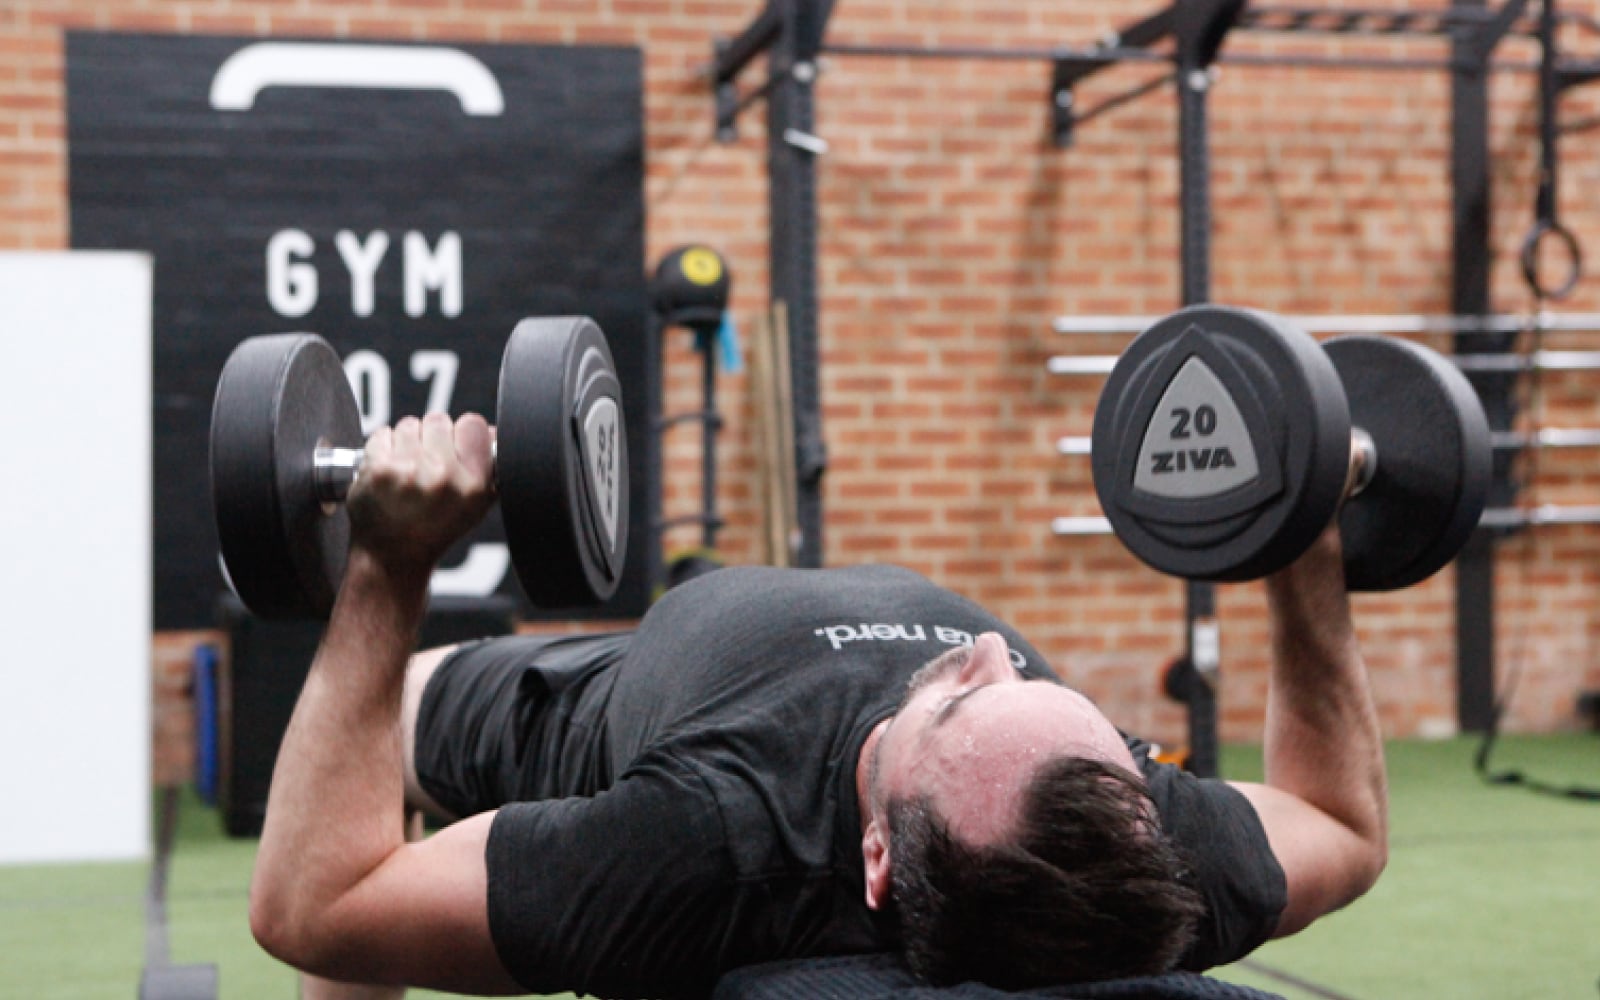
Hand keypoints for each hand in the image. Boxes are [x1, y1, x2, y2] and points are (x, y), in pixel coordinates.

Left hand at [346, 412, 495, 580]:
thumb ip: (487, 466)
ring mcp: (410, 471)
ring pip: (410, 424)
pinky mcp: (379, 469)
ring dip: (406, 441)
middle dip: (431, 437)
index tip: (454, 446)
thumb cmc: (433, 530)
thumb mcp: (475, 506)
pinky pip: (383, 434)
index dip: (462, 432)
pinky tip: (388, 472)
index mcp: (473, 484)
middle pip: (439, 420)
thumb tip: (492, 431)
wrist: (391, 555)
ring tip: (406, 469)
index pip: (473, 424)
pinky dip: (383, 448)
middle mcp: (444, 476)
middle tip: (426, 464)